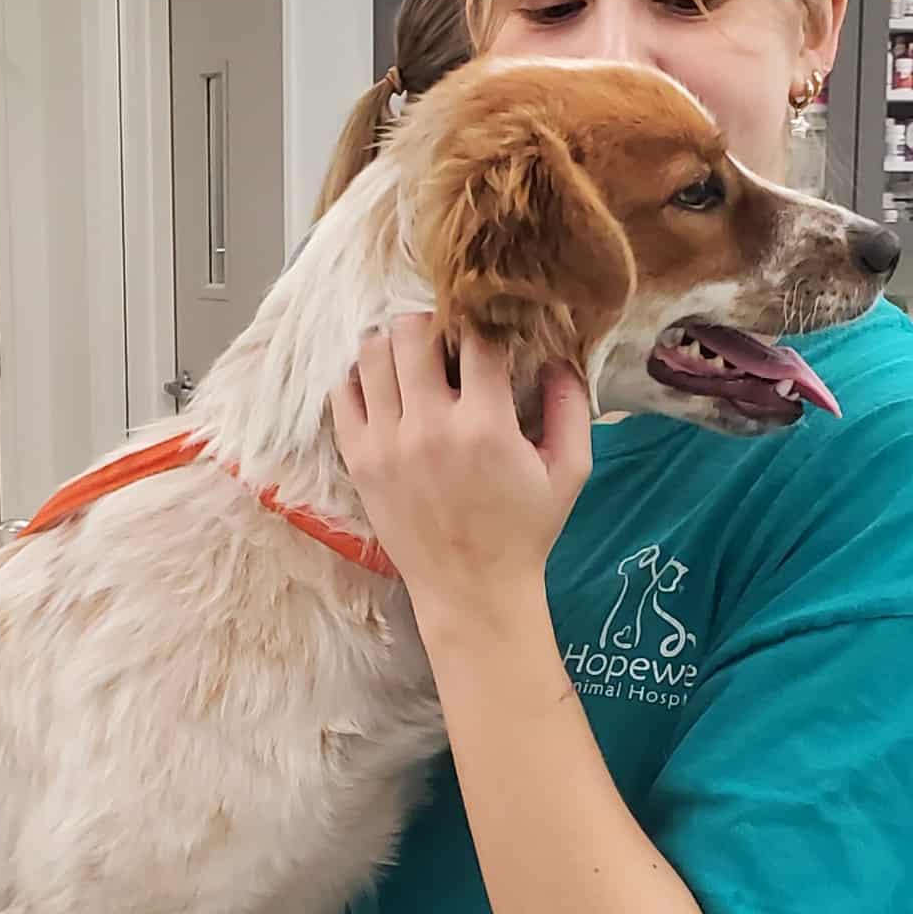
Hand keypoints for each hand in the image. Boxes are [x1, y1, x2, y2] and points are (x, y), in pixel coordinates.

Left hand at [332, 318, 591, 634]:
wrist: (472, 592)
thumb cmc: (525, 532)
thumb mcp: (570, 472)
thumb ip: (570, 406)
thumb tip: (561, 353)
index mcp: (485, 426)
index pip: (475, 336)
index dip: (485, 321)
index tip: (491, 329)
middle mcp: (428, 427)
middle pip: (412, 331)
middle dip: (433, 323)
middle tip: (447, 340)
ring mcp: (385, 443)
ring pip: (371, 353)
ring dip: (394, 343)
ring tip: (413, 357)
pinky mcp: (358, 460)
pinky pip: (342, 393)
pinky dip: (359, 376)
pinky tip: (383, 384)